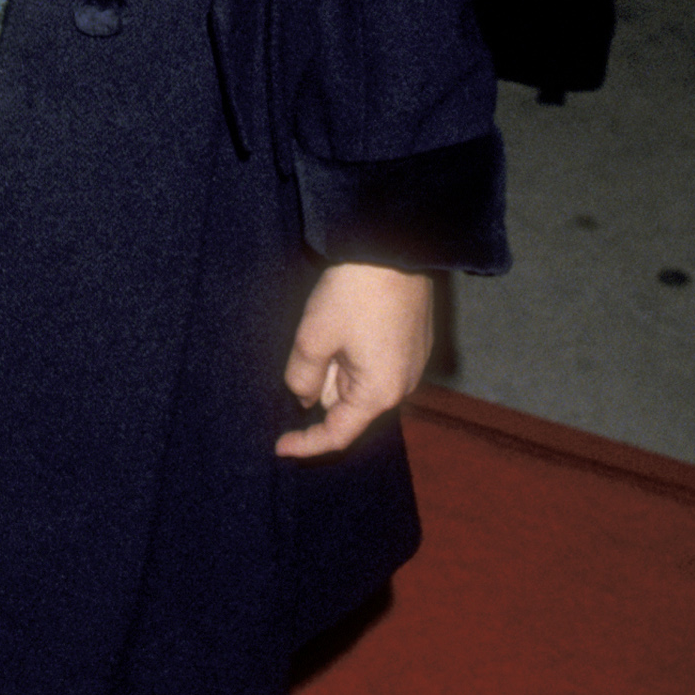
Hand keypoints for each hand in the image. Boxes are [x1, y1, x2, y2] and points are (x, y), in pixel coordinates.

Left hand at [276, 262, 433, 458]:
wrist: (393, 246)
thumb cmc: (354, 293)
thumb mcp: (313, 338)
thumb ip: (302, 377)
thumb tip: (304, 397)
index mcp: (379, 393)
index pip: (338, 434)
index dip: (306, 444)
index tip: (280, 448)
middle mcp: (402, 385)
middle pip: (349, 405)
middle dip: (322, 389)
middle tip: (308, 351)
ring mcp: (412, 363)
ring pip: (361, 382)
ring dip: (337, 368)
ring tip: (329, 327)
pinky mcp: (414, 341)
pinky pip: (376, 363)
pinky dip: (353, 355)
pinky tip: (344, 322)